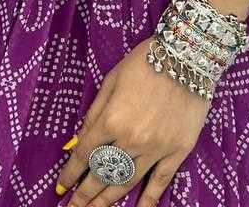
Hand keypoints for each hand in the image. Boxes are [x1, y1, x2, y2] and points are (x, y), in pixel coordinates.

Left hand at [55, 35, 210, 204]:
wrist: (187, 56)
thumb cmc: (144, 62)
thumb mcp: (111, 81)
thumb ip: (94, 113)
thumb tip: (77, 142)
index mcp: (111, 119)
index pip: (84, 154)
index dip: (70, 172)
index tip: (61, 186)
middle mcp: (131, 140)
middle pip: (103, 174)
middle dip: (84, 194)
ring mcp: (156, 149)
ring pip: (127, 182)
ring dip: (107, 200)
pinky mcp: (177, 152)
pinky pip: (160, 182)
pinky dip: (148, 200)